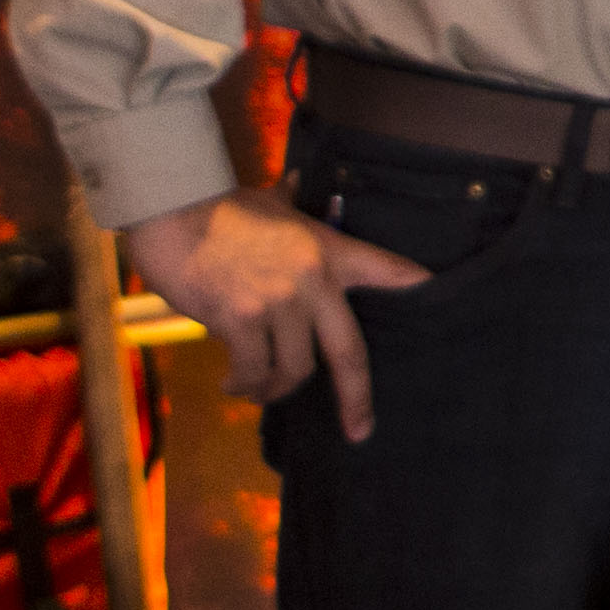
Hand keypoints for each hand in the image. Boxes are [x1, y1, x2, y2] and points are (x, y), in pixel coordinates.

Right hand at [126, 187, 428, 438]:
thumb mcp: (269, 201)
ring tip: (258, 391)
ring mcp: (278, 302)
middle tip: (360, 429)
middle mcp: (312, 280)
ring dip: (275, 390)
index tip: (436, 295)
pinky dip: (244, 385)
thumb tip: (300, 180)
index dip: (414, 283)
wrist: (172, 208)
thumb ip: (290, 199)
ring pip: (293, 369)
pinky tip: (234, 386)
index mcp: (328, 250)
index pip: (385, 268)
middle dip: (356, 398)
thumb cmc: (219, 206)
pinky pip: (252, 369)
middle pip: (348, 352)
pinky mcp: (241, 318)